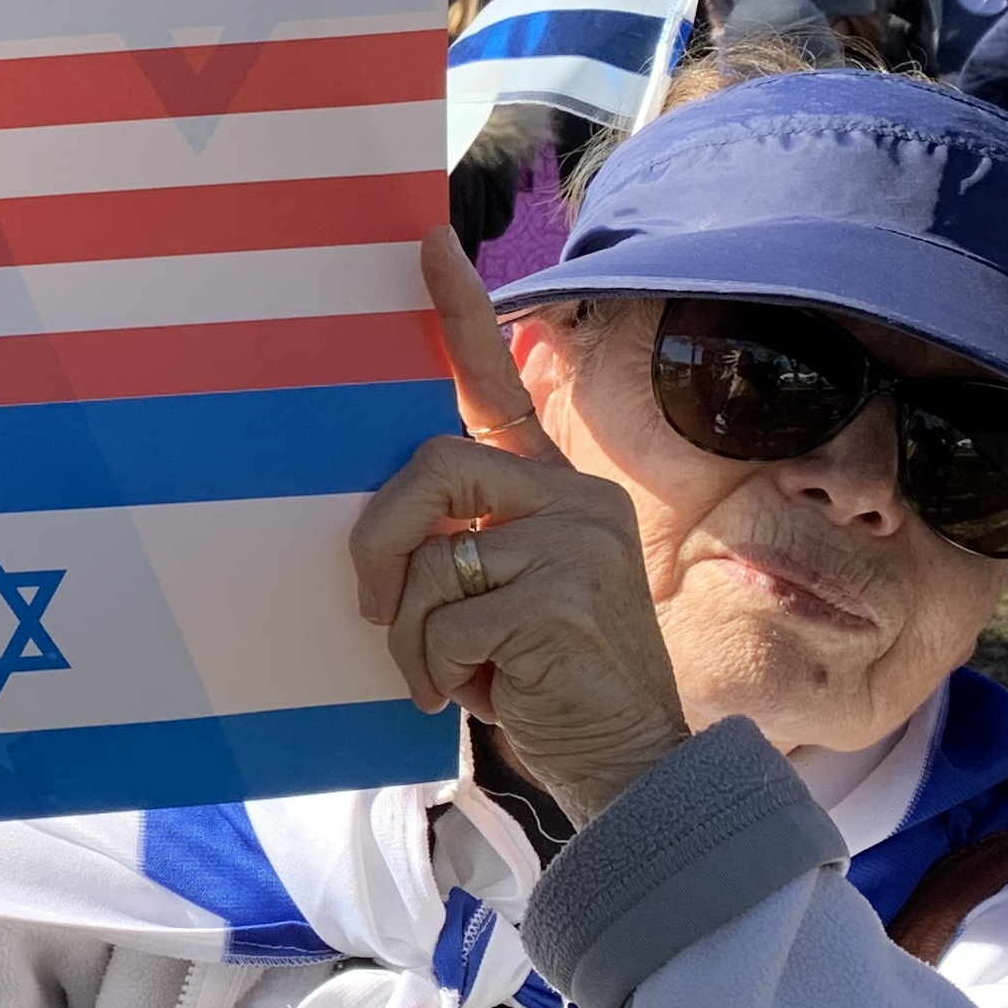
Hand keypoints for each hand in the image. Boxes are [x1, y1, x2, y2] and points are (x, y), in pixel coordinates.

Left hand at [346, 230, 689, 822]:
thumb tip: (377, 531)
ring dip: (416, 638)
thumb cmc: (548, 685)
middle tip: (378, 612)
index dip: (460, 311)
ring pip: (431, 559)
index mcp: (555, 490)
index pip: (498, 386)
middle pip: (428, 469)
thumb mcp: (502, 600)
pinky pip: (446, 618)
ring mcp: (576, 543)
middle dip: (380, 546)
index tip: (423, 240)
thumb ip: (464, 546)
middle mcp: (574, 498)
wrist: (630, 767)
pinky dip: (437, 671)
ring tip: (455, 675)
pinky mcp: (561, 597)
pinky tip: (478, 695)